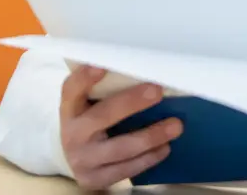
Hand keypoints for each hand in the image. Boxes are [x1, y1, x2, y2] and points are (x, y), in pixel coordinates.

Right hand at [60, 66, 182, 189]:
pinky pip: (126, 170)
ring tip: (176, 125)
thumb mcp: (89, 102)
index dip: (84, 78)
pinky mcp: (96, 179)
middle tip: (157, 91)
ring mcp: (83, 160)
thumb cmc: (90, 118)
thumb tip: (146, 70)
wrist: (75, 156)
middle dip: (131, 103)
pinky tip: (165, 147)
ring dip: (151, 136)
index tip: (102, 66)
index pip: (71, 90)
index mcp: (70, 108)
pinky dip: (148, 158)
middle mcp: (72, 134)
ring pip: (120, 148)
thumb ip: (107, 88)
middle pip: (102, 116)